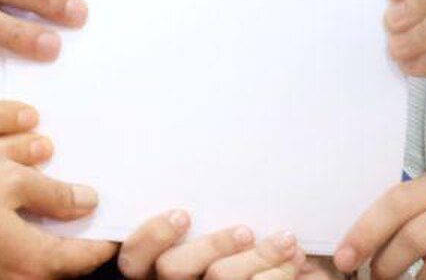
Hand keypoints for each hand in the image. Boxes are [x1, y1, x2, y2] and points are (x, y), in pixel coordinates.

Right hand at [0, 159, 116, 279]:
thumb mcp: (6, 179)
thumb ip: (53, 193)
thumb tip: (87, 202)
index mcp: (32, 262)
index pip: (86, 257)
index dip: (105, 236)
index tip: (115, 218)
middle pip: (61, 265)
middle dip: (75, 237)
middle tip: (85, 207)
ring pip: (33, 263)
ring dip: (44, 239)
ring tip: (48, 206)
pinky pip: (6, 263)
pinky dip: (16, 243)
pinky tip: (9, 216)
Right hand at [119, 211, 314, 279]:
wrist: (289, 266)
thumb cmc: (247, 238)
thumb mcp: (217, 218)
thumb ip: (204, 205)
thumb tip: (205, 157)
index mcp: (157, 263)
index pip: (132, 258)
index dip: (151, 236)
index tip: (183, 214)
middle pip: (173, 269)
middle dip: (213, 244)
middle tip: (245, 229)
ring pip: (219, 279)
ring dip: (259, 256)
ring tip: (285, 240)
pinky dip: (277, 272)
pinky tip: (292, 259)